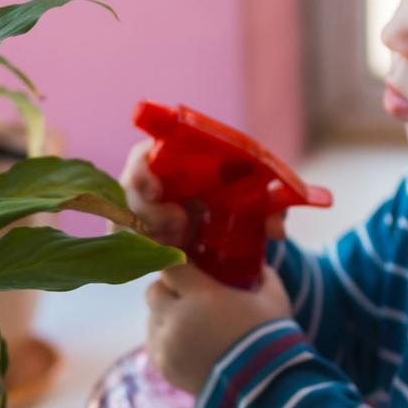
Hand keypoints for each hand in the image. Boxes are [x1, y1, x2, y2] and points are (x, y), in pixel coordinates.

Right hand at [122, 138, 288, 246]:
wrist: (227, 221)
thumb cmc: (234, 194)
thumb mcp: (254, 198)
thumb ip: (267, 208)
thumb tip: (277, 229)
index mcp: (172, 158)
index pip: (142, 156)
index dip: (142, 171)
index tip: (155, 189)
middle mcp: (151, 181)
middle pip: (131, 192)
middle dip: (152, 212)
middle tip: (182, 223)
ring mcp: (143, 209)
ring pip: (131, 220)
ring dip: (156, 233)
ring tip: (186, 239)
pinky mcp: (142, 234)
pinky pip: (135, 243)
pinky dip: (154, 248)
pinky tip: (176, 250)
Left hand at [145, 262, 292, 396]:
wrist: (265, 390)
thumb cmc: (271, 340)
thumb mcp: (273, 300)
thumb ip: (262, 275)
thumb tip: (258, 264)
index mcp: (201, 295)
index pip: (171, 266)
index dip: (181, 266)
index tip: (193, 269)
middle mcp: (176, 318)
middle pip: (154, 290)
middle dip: (170, 289)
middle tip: (190, 295)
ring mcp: (166, 345)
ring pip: (151, 317)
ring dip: (166, 315)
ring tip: (190, 322)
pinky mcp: (163, 367)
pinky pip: (153, 342)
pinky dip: (165, 339)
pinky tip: (186, 341)